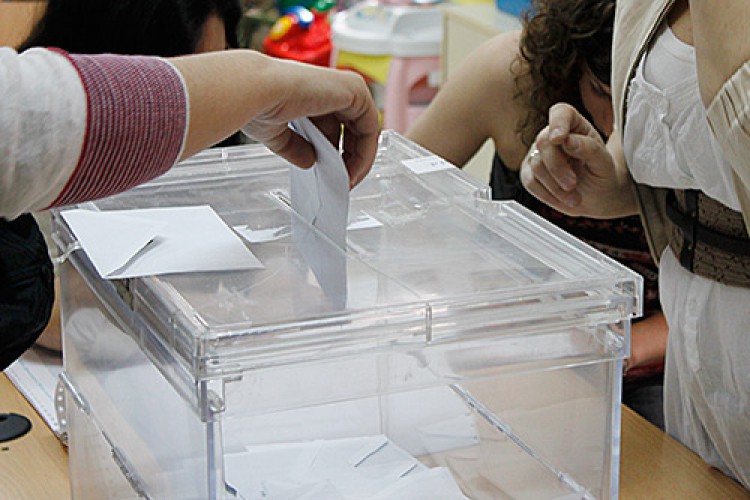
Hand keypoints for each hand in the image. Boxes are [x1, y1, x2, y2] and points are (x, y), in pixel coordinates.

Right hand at [242, 59, 380, 187]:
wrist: (256, 93)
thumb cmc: (258, 105)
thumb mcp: (279, 135)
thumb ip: (296, 148)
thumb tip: (308, 162)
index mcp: (315, 93)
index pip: (336, 127)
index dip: (337, 155)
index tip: (331, 177)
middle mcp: (334, 87)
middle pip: (353, 130)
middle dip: (350, 159)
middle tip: (342, 183)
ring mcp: (347, 87)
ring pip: (365, 131)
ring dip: (359, 160)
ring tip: (346, 182)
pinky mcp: (356, 92)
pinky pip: (370, 129)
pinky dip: (365, 154)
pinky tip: (351, 172)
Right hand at [519, 103, 635, 217]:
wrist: (596, 196)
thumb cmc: (601, 175)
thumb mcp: (604, 163)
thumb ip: (589, 149)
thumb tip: (568, 140)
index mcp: (575, 126)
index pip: (561, 113)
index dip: (557, 122)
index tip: (559, 138)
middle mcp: (552, 136)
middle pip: (544, 143)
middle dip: (558, 167)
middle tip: (573, 185)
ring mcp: (538, 154)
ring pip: (536, 165)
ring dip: (556, 186)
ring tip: (574, 197)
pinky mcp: (528, 173)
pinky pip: (530, 182)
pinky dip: (547, 194)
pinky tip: (562, 198)